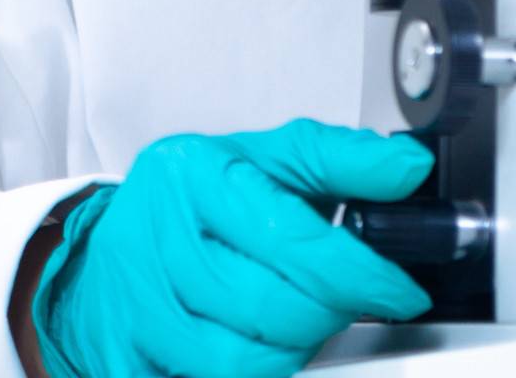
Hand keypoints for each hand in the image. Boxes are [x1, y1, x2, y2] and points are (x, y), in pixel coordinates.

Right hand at [32, 118, 435, 377]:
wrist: (106, 247)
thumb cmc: (194, 202)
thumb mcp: (263, 159)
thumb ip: (338, 158)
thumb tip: (408, 166)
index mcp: (195, 173)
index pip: (291, 236)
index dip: (360, 274)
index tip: (400, 290)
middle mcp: (160, 234)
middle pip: (269, 306)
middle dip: (328, 316)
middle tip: (349, 306)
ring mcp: (136, 302)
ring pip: (239, 360)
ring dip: (292, 352)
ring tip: (301, 323)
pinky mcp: (123, 357)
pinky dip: (251, 373)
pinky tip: (262, 348)